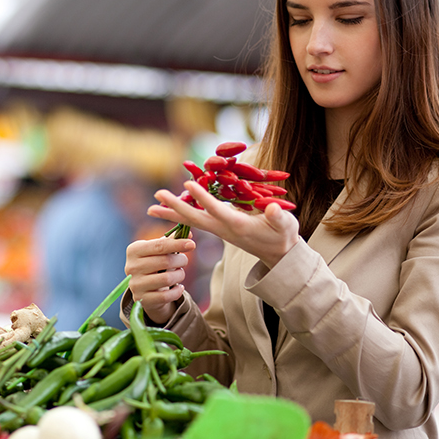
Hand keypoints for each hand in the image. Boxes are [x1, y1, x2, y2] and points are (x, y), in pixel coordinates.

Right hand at [125, 235, 193, 324]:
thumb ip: (172, 240)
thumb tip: (189, 233)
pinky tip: (179, 287)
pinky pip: (166, 296)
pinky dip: (177, 291)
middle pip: (165, 261)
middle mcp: (131, 267)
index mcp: (134, 250)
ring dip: (180, 275)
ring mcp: (135, 284)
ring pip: (167, 279)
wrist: (144, 288)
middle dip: (180, 260)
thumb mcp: (159, 250)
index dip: (177, 244)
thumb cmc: (154, 264)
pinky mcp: (142, 299)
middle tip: (184, 260)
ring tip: (180, 273)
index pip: (159, 245)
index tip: (192, 244)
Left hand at [148, 180, 300, 268]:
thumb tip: (273, 209)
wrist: (279, 254)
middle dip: (175, 206)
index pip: (216, 210)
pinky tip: (171, 208)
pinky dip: (183, 213)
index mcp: (238, 226)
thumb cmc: (284, 236)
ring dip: (172, 212)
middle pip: (195, 218)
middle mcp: (224, 229)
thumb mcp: (286, 225)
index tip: (187, 184)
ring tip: (152, 204)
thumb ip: (279, 217)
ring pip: (192, 220)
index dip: (202, 197)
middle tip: (156, 195)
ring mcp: (220, 230)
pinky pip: (197, 220)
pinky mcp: (220, 228)